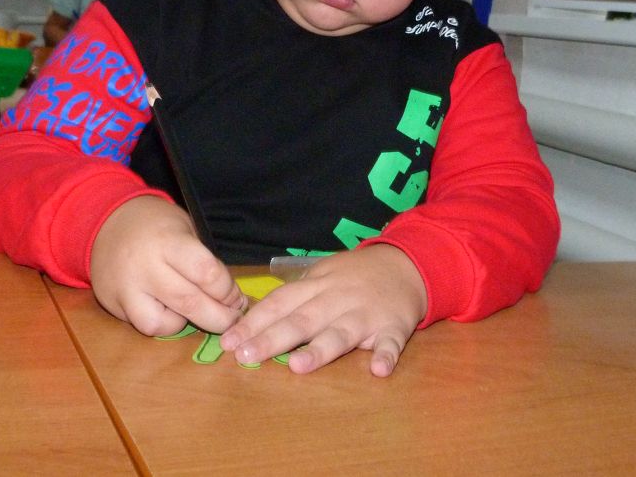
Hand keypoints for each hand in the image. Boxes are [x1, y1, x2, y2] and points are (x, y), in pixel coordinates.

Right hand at [89, 195, 246, 335]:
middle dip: (220, 317)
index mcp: (168, 240)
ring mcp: (127, 288)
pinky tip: (170, 311)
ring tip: (196, 310)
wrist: (106, 221)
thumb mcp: (184, 228)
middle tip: (232, 318)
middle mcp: (146, 266)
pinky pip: (146, 326)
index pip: (206, 273)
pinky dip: (164, 325)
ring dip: (189, 323)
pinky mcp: (114, 304)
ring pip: (165, 323)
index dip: (228, 291)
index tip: (236, 297)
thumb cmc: (156, 224)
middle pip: (190, 302)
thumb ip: (204, 260)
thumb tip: (231, 298)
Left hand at [219, 244, 427, 376]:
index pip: (280, 302)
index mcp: (317, 286)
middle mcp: (337, 299)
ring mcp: (366, 314)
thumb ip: (294, 295)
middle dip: (273, 338)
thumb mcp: (323, 274)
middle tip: (247, 356)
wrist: (407, 264)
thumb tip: (252, 318)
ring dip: (321, 349)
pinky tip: (378, 370)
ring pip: (341, 332)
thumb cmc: (355, 275)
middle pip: (303, 319)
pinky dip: (386, 355)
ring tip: (298, 366)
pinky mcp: (395, 326)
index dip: (253, 321)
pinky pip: (392, 343)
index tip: (228, 342)